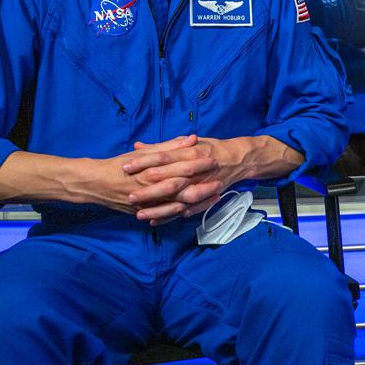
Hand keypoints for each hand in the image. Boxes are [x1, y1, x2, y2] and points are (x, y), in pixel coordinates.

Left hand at [121, 135, 247, 224]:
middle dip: (149, 191)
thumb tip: (138, 146)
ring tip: (139, 215)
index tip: (126, 167)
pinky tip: (155, 221)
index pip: (162, 157)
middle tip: (129, 196)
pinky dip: (171, 217)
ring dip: (159, 209)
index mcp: (189, 153)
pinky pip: (186, 211)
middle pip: (168, 182)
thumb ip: (163, 146)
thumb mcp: (188, 143)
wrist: (237, 159)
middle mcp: (194, 171)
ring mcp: (200, 187)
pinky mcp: (203, 198)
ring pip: (177, 201)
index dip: (144, 162)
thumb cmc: (210, 148)